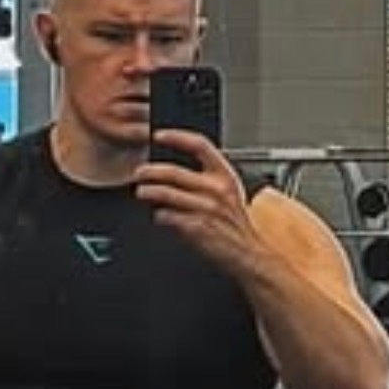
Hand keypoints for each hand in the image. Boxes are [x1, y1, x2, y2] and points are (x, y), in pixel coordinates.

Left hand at [134, 131, 255, 273]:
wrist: (249, 253)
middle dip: (150, 171)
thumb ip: (208, 179)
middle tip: (139, 172)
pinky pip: (167, 216)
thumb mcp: (230, 194)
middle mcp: (216, 189)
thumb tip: (176, 171)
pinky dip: (159, 216)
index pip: (199, 145)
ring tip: (142, 192)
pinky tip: (159, 216)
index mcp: (225, 176)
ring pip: (166, 194)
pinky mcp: (196, 227)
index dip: (176, 137)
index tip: (159, 136)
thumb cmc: (236, 225)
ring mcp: (206, 208)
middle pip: (174, 171)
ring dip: (148, 192)